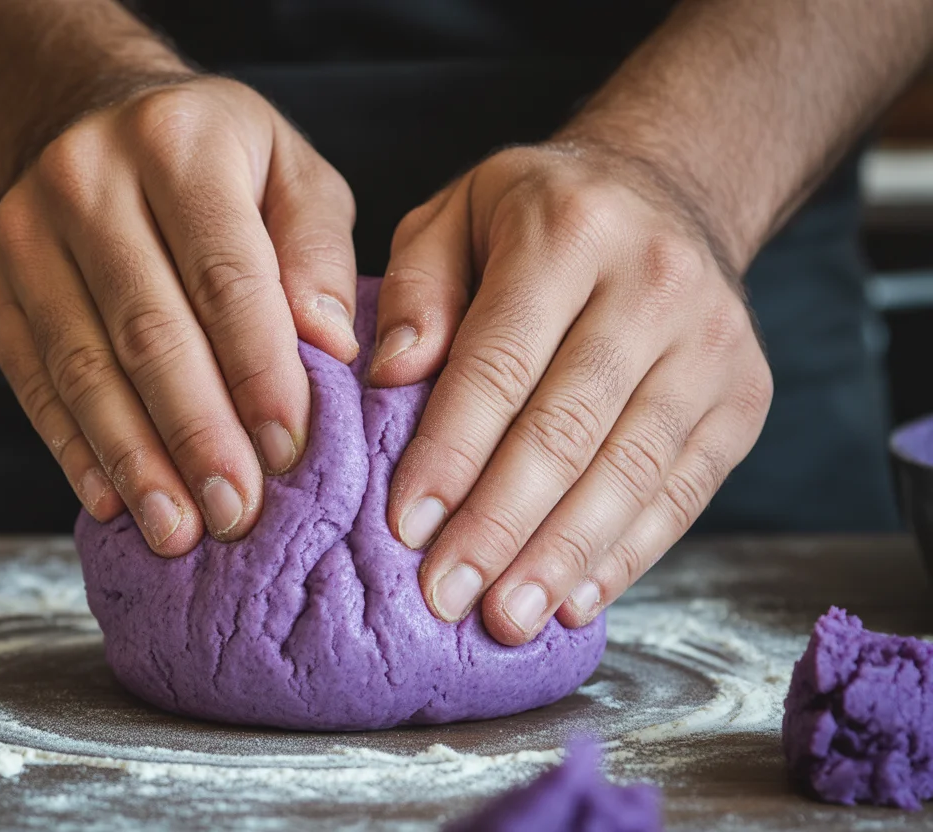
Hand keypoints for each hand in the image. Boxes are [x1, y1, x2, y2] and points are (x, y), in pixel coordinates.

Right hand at [0, 76, 357, 553]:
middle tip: (236, 513)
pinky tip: (113, 499)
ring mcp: (24, 233)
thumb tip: (330, 350)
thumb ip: (318, 253)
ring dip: (134, 458)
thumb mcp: (293, 174)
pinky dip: (73, 448)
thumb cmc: (219, 162)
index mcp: (179, 144)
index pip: (225, 277)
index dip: (257, 372)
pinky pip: (32, 379)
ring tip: (177, 529)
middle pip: (148, 330)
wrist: (90, 117)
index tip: (288, 452)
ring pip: (83, 365)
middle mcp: (88, 179)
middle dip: (197, 434)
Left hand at [369, 142, 772, 643]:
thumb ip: (417, 288)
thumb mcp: (456, 215)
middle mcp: (654, 283)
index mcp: (569, 229)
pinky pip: (681, 491)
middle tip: (447, 595)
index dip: (451, 452)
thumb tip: (390, 377)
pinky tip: (575, 598)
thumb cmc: (538, 216)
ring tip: (506, 617)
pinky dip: (626, 553)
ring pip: (630, 471)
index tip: (406, 525)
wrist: (668, 193)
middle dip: (500, 524)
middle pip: (568, 428)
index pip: (499, 363)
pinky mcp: (745, 396)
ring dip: (562, 557)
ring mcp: (713, 344)